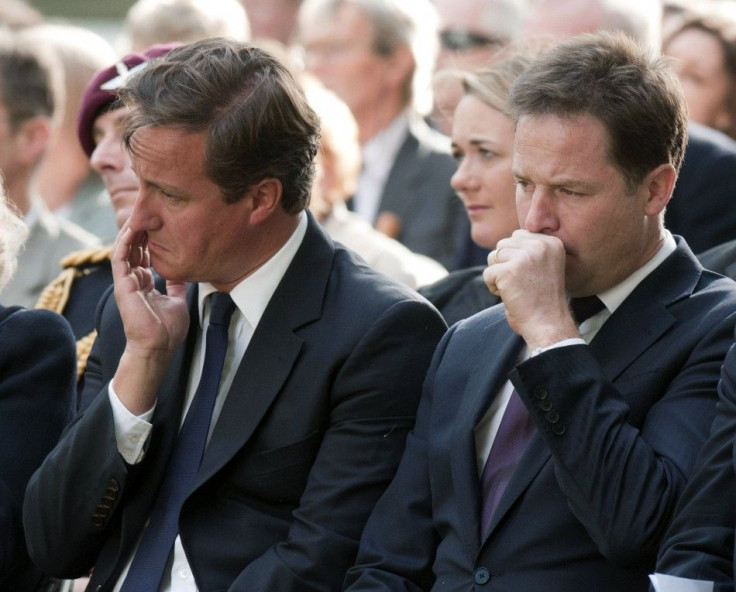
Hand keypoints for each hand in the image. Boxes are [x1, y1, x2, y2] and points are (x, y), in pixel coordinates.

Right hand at [111, 225, 189, 413]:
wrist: (158, 347)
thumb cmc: (167, 329)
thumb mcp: (177, 301)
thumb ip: (176, 286)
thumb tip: (181, 274)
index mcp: (144, 284)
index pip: (144, 255)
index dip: (150, 239)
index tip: (159, 224)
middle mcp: (133, 280)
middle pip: (134, 249)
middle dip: (141, 230)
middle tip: (150, 212)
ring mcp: (125, 282)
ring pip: (125, 249)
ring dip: (131, 232)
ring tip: (140, 214)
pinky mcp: (122, 285)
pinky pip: (119, 258)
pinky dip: (124, 242)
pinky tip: (132, 228)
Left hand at [483, 229, 577, 349]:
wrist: (548, 324)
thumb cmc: (543, 300)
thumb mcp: (544, 266)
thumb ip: (529, 250)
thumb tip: (503, 244)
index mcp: (551, 242)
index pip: (518, 236)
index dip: (516, 257)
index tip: (529, 276)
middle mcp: (540, 245)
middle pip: (503, 244)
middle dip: (505, 264)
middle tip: (521, 284)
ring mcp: (524, 257)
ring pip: (493, 256)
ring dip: (498, 275)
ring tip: (515, 289)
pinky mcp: (508, 271)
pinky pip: (487, 273)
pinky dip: (493, 287)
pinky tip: (509, 296)